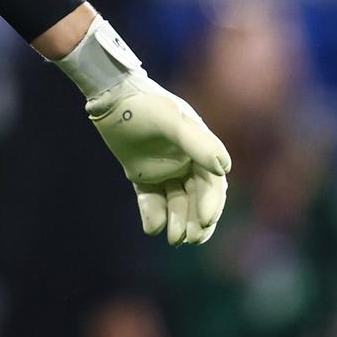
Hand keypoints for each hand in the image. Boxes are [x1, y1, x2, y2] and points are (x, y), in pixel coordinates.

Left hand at [89, 72, 231, 244]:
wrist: (111, 97)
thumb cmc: (146, 106)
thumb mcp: (172, 120)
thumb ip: (198, 142)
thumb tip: (224, 169)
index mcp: (200, 148)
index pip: (212, 184)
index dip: (211, 203)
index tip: (205, 220)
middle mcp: (186, 160)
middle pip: (197, 197)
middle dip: (196, 220)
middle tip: (191, 239)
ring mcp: (164, 169)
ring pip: (176, 202)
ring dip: (178, 221)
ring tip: (173, 239)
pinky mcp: (142, 175)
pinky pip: (151, 200)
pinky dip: (153, 215)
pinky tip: (152, 227)